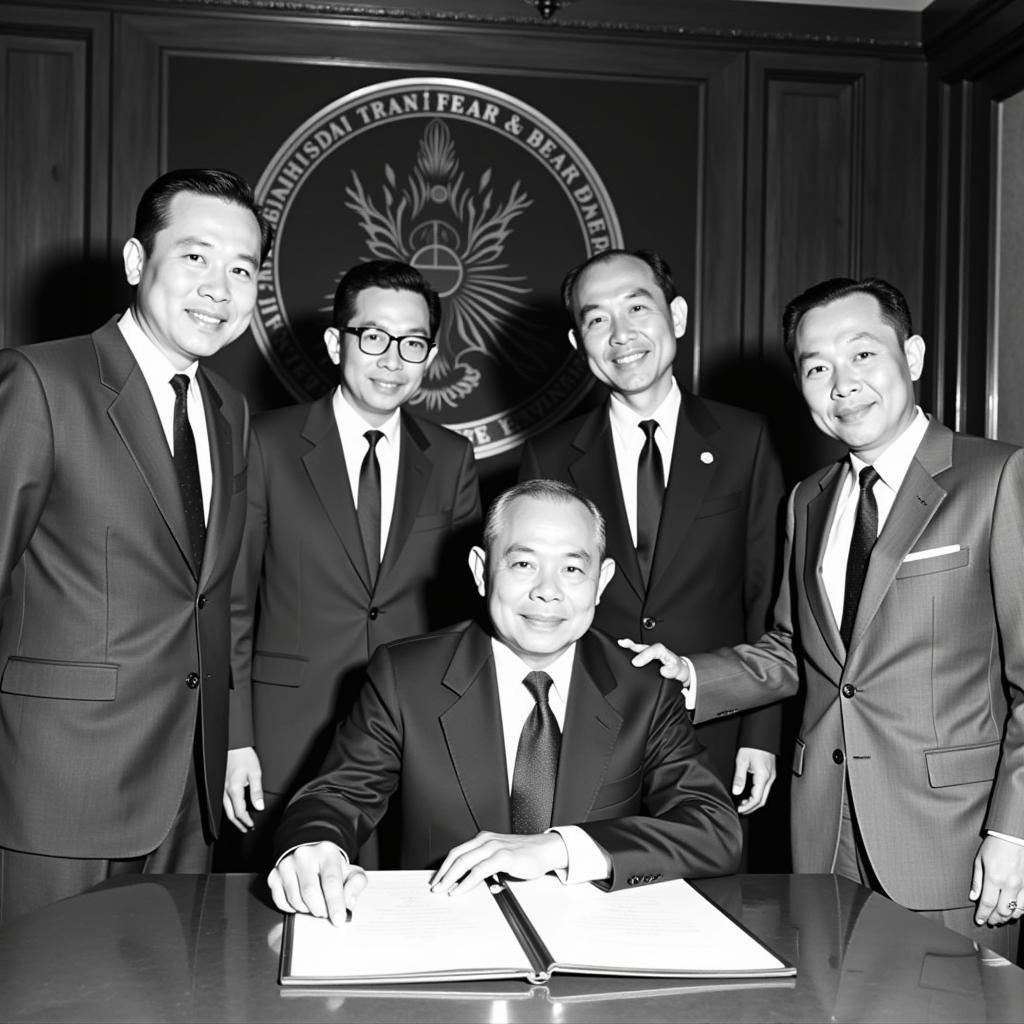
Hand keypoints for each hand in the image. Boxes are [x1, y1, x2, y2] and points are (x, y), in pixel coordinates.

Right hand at [222, 746, 263, 831]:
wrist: (234, 745)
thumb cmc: (244, 757)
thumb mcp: (255, 773)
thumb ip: (257, 791)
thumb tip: (259, 807)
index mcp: (234, 789)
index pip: (239, 812)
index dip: (246, 821)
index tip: (252, 825)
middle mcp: (225, 791)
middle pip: (230, 814)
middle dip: (239, 823)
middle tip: (247, 829)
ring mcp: (221, 789)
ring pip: (225, 809)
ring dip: (234, 818)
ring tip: (242, 823)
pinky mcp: (220, 785)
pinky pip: (223, 802)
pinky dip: (230, 810)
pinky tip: (234, 810)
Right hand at [268, 842, 366, 925]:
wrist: (312, 855)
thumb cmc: (332, 867)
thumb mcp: (351, 871)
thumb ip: (356, 884)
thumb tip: (348, 902)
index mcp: (326, 852)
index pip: (331, 881)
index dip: (335, 904)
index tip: (338, 920)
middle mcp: (304, 855)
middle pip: (310, 893)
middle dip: (320, 909)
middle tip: (325, 913)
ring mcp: (286, 864)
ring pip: (295, 899)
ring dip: (307, 910)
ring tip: (315, 905)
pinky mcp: (274, 875)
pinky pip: (281, 903)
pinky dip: (292, 909)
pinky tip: (302, 902)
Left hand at [429, 831, 567, 895]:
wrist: (546, 850)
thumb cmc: (525, 855)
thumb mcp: (501, 859)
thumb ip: (487, 868)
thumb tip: (474, 884)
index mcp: (484, 839)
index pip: (458, 852)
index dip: (444, 866)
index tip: (436, 879)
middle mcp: (486, 840)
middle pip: (457, 855)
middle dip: (443, 872)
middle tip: (434, 887)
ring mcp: (494, 847)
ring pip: (465, 861)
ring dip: (450, 877)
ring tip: (443, 889)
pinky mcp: (504, 856)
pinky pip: (479, 870)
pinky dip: (467, 881)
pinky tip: (460, 889)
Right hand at [617, 639, 690, 688]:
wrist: (678, 671)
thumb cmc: (677, 669)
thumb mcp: (679, 671)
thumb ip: (672, 671)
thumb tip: (664, 670)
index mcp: (663, 652)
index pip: (654, 650)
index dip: (644, 655)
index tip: (636, 662)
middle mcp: (654, 650)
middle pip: (642, 645)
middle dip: (632, 644)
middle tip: (622, 643)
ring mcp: (648, 653)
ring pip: (637, 648)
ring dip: (628, 646)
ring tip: (619, 644)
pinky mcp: (644, 657)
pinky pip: (636, 653)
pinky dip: (627, 652)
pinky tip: (620, 651)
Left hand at [732, 748, 776, 814]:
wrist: (761, 735)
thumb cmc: (752, 745)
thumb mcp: (742, 761)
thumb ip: (739, 778)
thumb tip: (736, 791)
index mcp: (763, 776)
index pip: (757, 799)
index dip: (748, 807)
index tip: (739, 809)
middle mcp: (770, 778)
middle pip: (762, 800)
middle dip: (751, 807)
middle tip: (740, 809)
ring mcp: (772, 776)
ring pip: (765, 795)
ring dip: (754, 801)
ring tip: (742, 803)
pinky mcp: (771, 773)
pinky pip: (765, 788)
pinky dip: (758, 794)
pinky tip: (749, 793)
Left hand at [970, 835, 1023, 925]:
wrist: (1014, 836)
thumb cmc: (995, 845)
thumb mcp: (980, 860)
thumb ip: (977, 881)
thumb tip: (973, 897)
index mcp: (994, 878)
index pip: (987, 903)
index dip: (982, 915)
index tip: (979, 920)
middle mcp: (1010, 884)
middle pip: (1003, 911)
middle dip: (995, 919)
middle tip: (990, 921)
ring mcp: (1023, 886)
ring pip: (1017, 911)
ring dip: (1008, 918)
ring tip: (1000, 918)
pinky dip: (1020, 911)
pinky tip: (1013, 911)